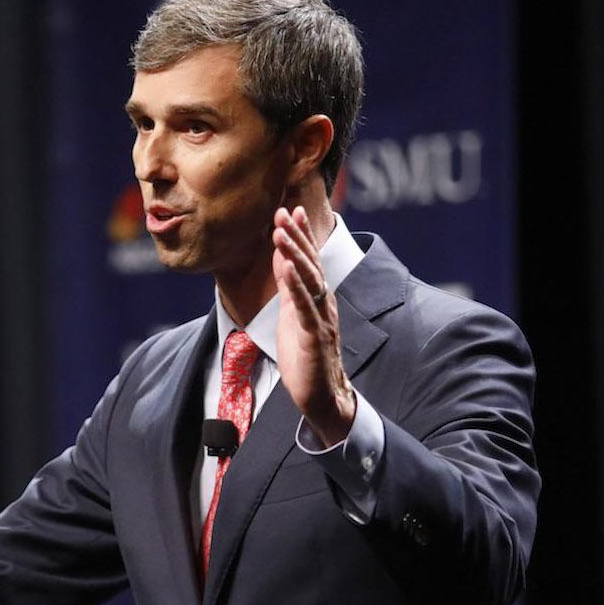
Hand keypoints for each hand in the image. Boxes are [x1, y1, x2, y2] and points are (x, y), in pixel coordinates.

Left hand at [272, 206, 355, 446]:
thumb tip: (282, 259)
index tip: (291, 209)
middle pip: (310, 263)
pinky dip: (295, 285)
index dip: (300, 235)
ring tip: (280, 231)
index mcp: (317, 297)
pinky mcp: (314, 335)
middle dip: (296, 235)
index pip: (309, 260)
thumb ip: (289, 287)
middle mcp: (323, 302)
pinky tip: (286, 267)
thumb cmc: (306, 355)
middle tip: (283, 210)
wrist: (321, 395)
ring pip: (309, 279)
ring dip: (294, 253)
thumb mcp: (293, 314)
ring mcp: (321, 317)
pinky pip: (305, 306)